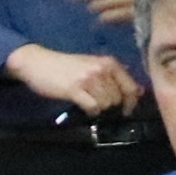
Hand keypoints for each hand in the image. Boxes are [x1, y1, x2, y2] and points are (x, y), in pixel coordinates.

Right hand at [2, 43, 141, 115]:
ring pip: (105, 104)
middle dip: (110, 105)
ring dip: (98, 108)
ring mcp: (88, 79)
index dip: (131, 102)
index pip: (130, 87)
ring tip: (88, 103)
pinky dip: (90, 111)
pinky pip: (92, 107)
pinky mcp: (75, 89)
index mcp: (109, 63)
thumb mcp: (92, 65)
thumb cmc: (65, 65)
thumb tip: (137, 91)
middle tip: (98, 104)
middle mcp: (102, 69)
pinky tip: (85, 108)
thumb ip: (113, 76)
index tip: (126, 110)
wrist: (37, 63)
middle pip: (117, 98)